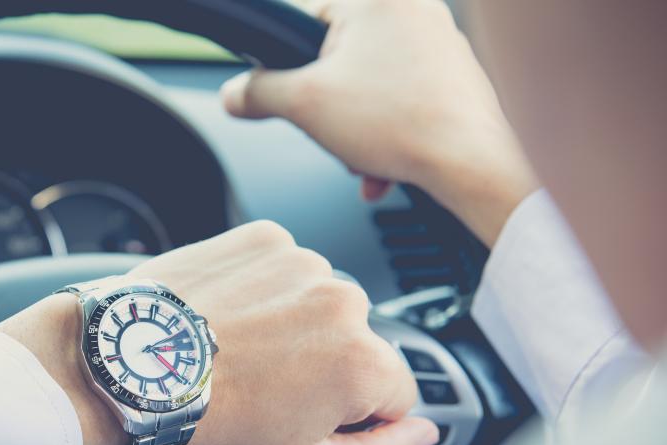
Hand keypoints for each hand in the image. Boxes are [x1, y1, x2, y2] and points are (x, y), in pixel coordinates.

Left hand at [0, 222, 436, 444]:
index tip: (302, 416)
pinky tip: (228, 318)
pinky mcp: (263, 237)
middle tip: (262, 388)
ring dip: (292, 324)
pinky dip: (263, 289)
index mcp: (363, 362)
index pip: (394, 394)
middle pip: (356, 343)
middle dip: (322, 366)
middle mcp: (342, 299)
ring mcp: (301, 261)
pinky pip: (283, 269)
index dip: (350, 415)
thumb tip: (421, 434)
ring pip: (319, 302)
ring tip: (238, 351)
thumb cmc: (203, 421)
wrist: (124, 365)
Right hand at [221, 0, 537, 245]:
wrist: (473, 163)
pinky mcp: (457, 77)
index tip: (291, 91)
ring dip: (356, 127)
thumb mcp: (303, 105)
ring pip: (373, 85)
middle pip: (340, 58)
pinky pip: (404, 100)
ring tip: (363, 155)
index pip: (307, 19)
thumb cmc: (402, 123)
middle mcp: (414, 10)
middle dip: (329, 105)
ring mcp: (442, 43)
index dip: (291, 64)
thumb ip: (257, 92)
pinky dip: (388, 133)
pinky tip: (385, 165)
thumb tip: (234, 93)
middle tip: (330, 128)